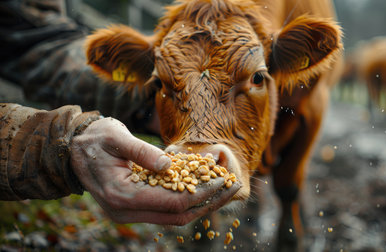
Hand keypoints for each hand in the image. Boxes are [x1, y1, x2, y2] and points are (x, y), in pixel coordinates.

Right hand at [70, 117, 239, 224]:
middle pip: (179, 215)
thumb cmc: (95, 140)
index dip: (202, 192)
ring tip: (225, 184)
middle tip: (233, 185)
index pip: (173, 202)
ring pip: (175, 215)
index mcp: (122, 195)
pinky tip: (204, 182)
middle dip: (209, 201)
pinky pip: (167, 207)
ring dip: (202, 201)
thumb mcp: (116, 137)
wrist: (74, 150)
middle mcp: (126, 211)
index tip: (223, 178)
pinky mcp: (135, 207)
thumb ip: (142, 152)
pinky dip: (188, 197)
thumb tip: (170, 164)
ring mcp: (130, 213)